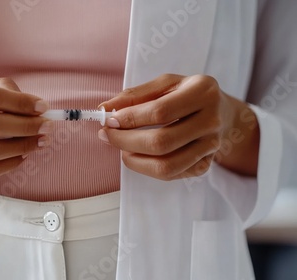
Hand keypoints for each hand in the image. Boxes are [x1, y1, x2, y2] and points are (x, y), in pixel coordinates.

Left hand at [98, 74, 258, 180]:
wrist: (221, 113)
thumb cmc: (185, 95)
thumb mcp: (164, 84)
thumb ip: (134, 95)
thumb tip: (104, 109)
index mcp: (202, 91)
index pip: (160, 112)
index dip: (129, 118)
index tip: (109, 120)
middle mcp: (211, 120)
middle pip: (161, 142)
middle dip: (125, 141)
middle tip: (107, 136)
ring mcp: (211, 146)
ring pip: (166, 166)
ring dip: (134, 160)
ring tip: (121, 148)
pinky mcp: (205, 165)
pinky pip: (170, 175)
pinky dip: (146, 168)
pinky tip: (138, 155)